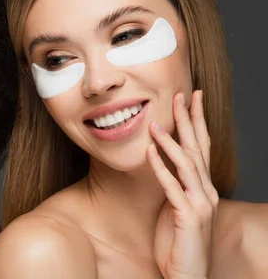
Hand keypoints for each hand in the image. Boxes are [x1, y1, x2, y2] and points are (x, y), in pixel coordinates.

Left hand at [147, 90, 217, 278]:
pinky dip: (160, 167)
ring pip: (186, 164)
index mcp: (204, 187)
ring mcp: (200, 204)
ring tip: (154, 121)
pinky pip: (172, 186)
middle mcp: (207, 192)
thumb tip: (159, 161)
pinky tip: (149, 150)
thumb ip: (173, 184)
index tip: (191, 98)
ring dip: (169, 140)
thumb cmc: (178, 241)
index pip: (201, 147)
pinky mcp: (189, 216)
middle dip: (189, 120)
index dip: (196, 122)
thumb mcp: (175, 206)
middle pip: (198, 148)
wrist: (187, 274)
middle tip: (180, 95)